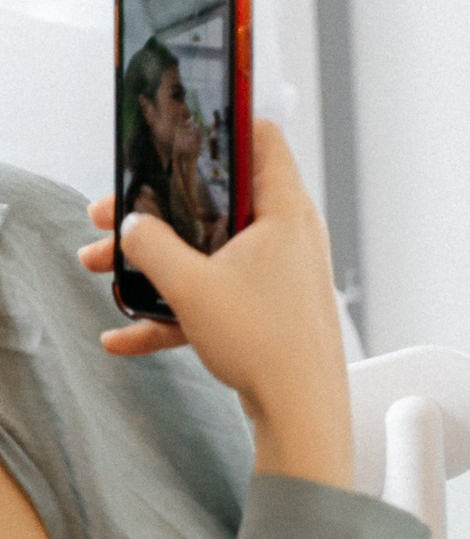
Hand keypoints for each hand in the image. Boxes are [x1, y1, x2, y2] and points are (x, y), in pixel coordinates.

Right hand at [81, 120, 353, 486]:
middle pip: (215, 202)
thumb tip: (132, 227)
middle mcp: (288, 236)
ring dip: (155, 262)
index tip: (182, 126)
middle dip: (156, 210)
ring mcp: (280, 275)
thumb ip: (152, 247)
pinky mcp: (269, 311)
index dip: (223, 125)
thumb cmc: (266, 343)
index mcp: (284, 211)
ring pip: (209, 253)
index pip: (262, 140)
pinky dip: (175, 311)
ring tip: (101, 268)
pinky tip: (126, 337)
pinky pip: (216, 297)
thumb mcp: (191, 286)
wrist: (300, 413)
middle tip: (110, 215)